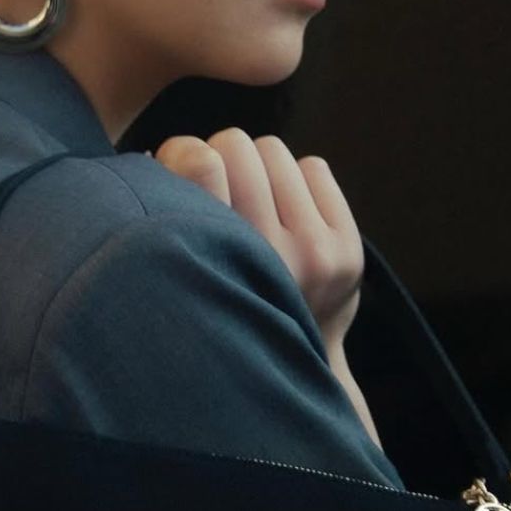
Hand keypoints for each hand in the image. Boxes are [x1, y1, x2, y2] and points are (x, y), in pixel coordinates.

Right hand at [148, 128, 363, 352]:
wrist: (286, 364)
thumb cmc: (218, 299)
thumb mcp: (179, 269)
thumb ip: (167, 213)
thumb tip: (163, 153)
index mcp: (214, 261)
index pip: (202, 162)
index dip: (182, 152)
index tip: (180, 169)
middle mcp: (268, 257)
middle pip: (236, 145)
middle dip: (220, 158)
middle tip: (219, 189)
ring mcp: (314, 253)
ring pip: (273, 151)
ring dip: (258, 168)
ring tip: (253, 205)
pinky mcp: (347, 248)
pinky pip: (313, 167)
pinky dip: (295, 181)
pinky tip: (286, 215)